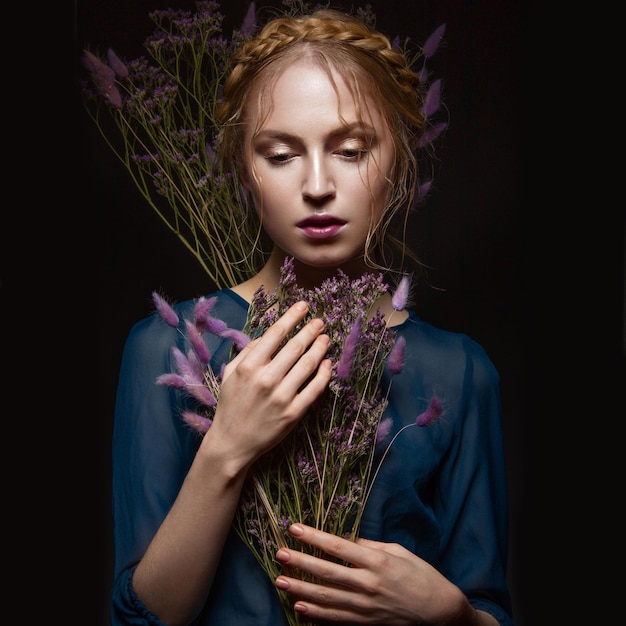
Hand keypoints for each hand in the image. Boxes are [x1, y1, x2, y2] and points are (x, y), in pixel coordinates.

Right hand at [203, 302, 331, 468]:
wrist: (231, 443)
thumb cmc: (231, 404)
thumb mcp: (231, 374)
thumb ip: (248, 352)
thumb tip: (269, 335)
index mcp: (249, 366)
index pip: (276, 334)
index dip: (293, 317)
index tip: (304, 306)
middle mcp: (266, 379)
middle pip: (296, 347)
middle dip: (311, 330)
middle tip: (320, 322)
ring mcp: (281, 397)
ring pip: (308, 365)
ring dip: (320, 348)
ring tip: (326, 339)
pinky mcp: (293, 414)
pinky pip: (314, 389)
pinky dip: (324, 374)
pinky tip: (328, 363)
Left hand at [274, 523, 475, 624]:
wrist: (440, 612)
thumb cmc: (421, 576)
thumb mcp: (398, 552)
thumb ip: (371, 546)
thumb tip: (349, 540)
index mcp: (377, 562)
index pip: (338, 547)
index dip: (314, 537)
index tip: (294, 528)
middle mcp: (368, 584)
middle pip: (327, 572)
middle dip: (300, 562)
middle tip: (279, 553)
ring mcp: (366, 607)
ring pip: (326, 598)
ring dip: (300, 589)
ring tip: (280, 580)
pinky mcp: (366, 624)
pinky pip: (336, 619)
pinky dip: (316, 615)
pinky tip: (299, 607)